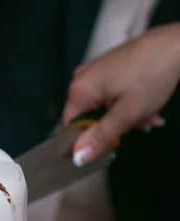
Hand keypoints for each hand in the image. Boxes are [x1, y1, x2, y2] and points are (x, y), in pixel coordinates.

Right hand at [62, 22, 179, 165]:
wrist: (176, 45)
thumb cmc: (152, 74)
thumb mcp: (127, 114)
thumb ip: (100, 137)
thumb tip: (77, 156)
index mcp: (78, 90)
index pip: (70, 126)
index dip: (87, 138)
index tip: (108, 142)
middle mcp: (81, 78)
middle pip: (89, 116)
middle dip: (114, 125)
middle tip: (138, 123)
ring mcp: (95, 71)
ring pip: (103, 106)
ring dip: (124, 114)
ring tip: (147, 112)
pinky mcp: (108, 67)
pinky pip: (110, 94)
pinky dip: (126, 102)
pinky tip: (144, 102)